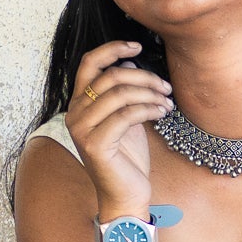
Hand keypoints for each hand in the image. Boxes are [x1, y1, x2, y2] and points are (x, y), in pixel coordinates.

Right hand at [67, 41, 173, 217]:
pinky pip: (126, 115)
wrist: (126, 195)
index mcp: (79, 104)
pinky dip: (148, 109)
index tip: (138, 45)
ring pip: (119, 94)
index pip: (88, 63)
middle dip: (144, 77)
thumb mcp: (127, 119)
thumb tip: (131, 66)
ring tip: (167, 101)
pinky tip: (162, 112)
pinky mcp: (95, 144)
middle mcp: (75, 114)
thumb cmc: (128, 159)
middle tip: (166, 86)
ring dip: (149, 93)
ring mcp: (82, 129)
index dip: (112, 49)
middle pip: (110, 77)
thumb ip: (124, 94)